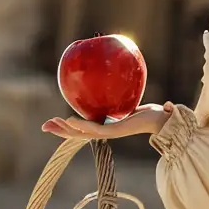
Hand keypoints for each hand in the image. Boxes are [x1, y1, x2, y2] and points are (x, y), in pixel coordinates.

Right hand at [43, 103, 169, 142]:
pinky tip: (69, 121)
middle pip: (78, 134)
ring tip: (53, 124)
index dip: (69, 127)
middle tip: (44, 126)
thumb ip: (125, 94)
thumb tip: (123, 74)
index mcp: (107, 126)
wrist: (164, 120)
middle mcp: (106, 132)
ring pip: (82, 133)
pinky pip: (94, 130)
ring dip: (66, 130)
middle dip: (60, 132)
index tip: (54, 121)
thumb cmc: (152, 111)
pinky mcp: (115, 132)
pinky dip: (81, 126)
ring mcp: (110, 133)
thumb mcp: (132, 100)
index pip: (84, 128)